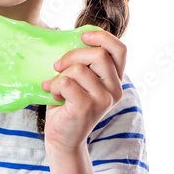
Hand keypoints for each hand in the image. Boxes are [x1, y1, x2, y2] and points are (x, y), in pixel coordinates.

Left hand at [40, 28, 126, 154]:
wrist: (63, 138)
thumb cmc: (69, 105)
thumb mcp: (82, 81)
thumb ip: (85, 64)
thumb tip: (72, 39)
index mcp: (116, 80)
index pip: (120, 50)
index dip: (102, 37)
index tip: (83, 36)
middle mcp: (115, 89)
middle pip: (99, 54)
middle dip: (73, 54)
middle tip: (58, 65)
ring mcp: (103, 99)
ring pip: (79, 68)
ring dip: (60, 74)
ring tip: (54, 86)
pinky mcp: (86, 107)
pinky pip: (66, 82)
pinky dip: (54, 85)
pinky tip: (53, 94)